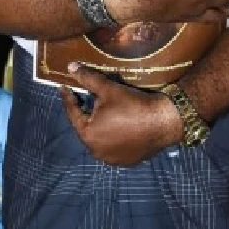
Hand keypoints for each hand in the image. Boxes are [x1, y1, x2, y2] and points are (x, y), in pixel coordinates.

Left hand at [60, 63, 182, 165]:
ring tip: (99, 112)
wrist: (164, 121)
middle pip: (85, 127)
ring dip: (98, 126)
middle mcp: (96, 151)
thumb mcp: (108, 89)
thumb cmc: (133, 105)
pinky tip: (115, 126)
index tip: (64, 88)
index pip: (73, 113)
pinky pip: (113, 147)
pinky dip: (111, 136)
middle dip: (84, 112)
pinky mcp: (126, 161)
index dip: (68, 98)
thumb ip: (87, 78)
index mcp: (88, 135)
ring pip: (99, 138)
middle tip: (82, 98)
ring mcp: (111, 159)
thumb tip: (70, 67)